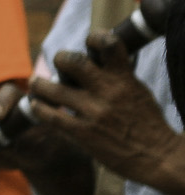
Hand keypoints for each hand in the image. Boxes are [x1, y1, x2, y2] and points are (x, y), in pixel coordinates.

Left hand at [32, 32, 184, 190]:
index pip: (109, 45)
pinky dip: (38, 107)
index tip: (89, 42)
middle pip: (73, 61)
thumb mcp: (138, 92)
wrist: (158, 157)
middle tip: (59, 63)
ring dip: (39, 84)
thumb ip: (119, 76)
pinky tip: (36, 105)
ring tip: (36, 83)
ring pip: (53, 88)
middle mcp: (107, 92)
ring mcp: (93, 112)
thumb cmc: (148, 123)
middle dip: (61, 58)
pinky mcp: (82, 133)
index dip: (95, 38)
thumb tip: (100, 59)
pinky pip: (50, 115)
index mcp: (125, 79)